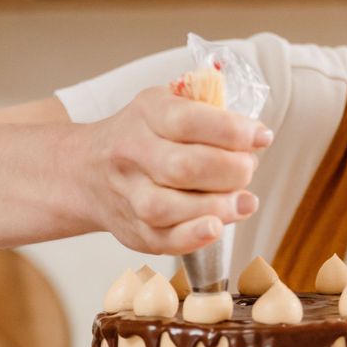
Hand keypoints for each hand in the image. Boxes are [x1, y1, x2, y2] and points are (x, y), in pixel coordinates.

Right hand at [72, 85, 272, 254]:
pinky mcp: (132, 229)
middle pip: (182, 167)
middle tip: (249, 171)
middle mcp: (131, 153)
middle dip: (229, 172)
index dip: (232, 132)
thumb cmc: (143, 136)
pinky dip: (193, 237)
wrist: (85, 170)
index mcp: (146, 114)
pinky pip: (162, 240)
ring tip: (244, 203)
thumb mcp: (167, 106)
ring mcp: (128, 194)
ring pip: (168, 208)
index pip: (188, 121)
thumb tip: (256, 138)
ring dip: (215, 208)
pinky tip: (217, 228)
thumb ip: (208, 114)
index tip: (261, 137)